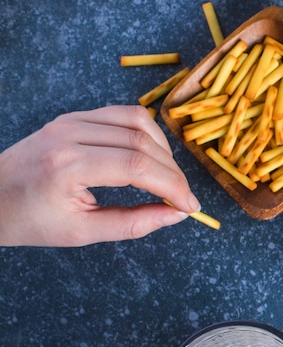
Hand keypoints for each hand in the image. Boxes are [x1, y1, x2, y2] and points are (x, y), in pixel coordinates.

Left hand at [0, 105, 198, 246]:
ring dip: (163, 150)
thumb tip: (176, 215)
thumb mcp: (82, 232)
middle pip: (142, 142)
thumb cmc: (29, 220)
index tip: (189, 207)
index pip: (137, 166)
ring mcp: (70, 120)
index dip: (172, 186)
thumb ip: (133, 224)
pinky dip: (147, 134)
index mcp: (67, 166)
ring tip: (168, 178)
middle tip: (182, 199)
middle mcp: (69, 134)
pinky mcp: (74, 116)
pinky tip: (151, 157)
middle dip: (172, 173)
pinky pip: (123, 115)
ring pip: (138, 121)